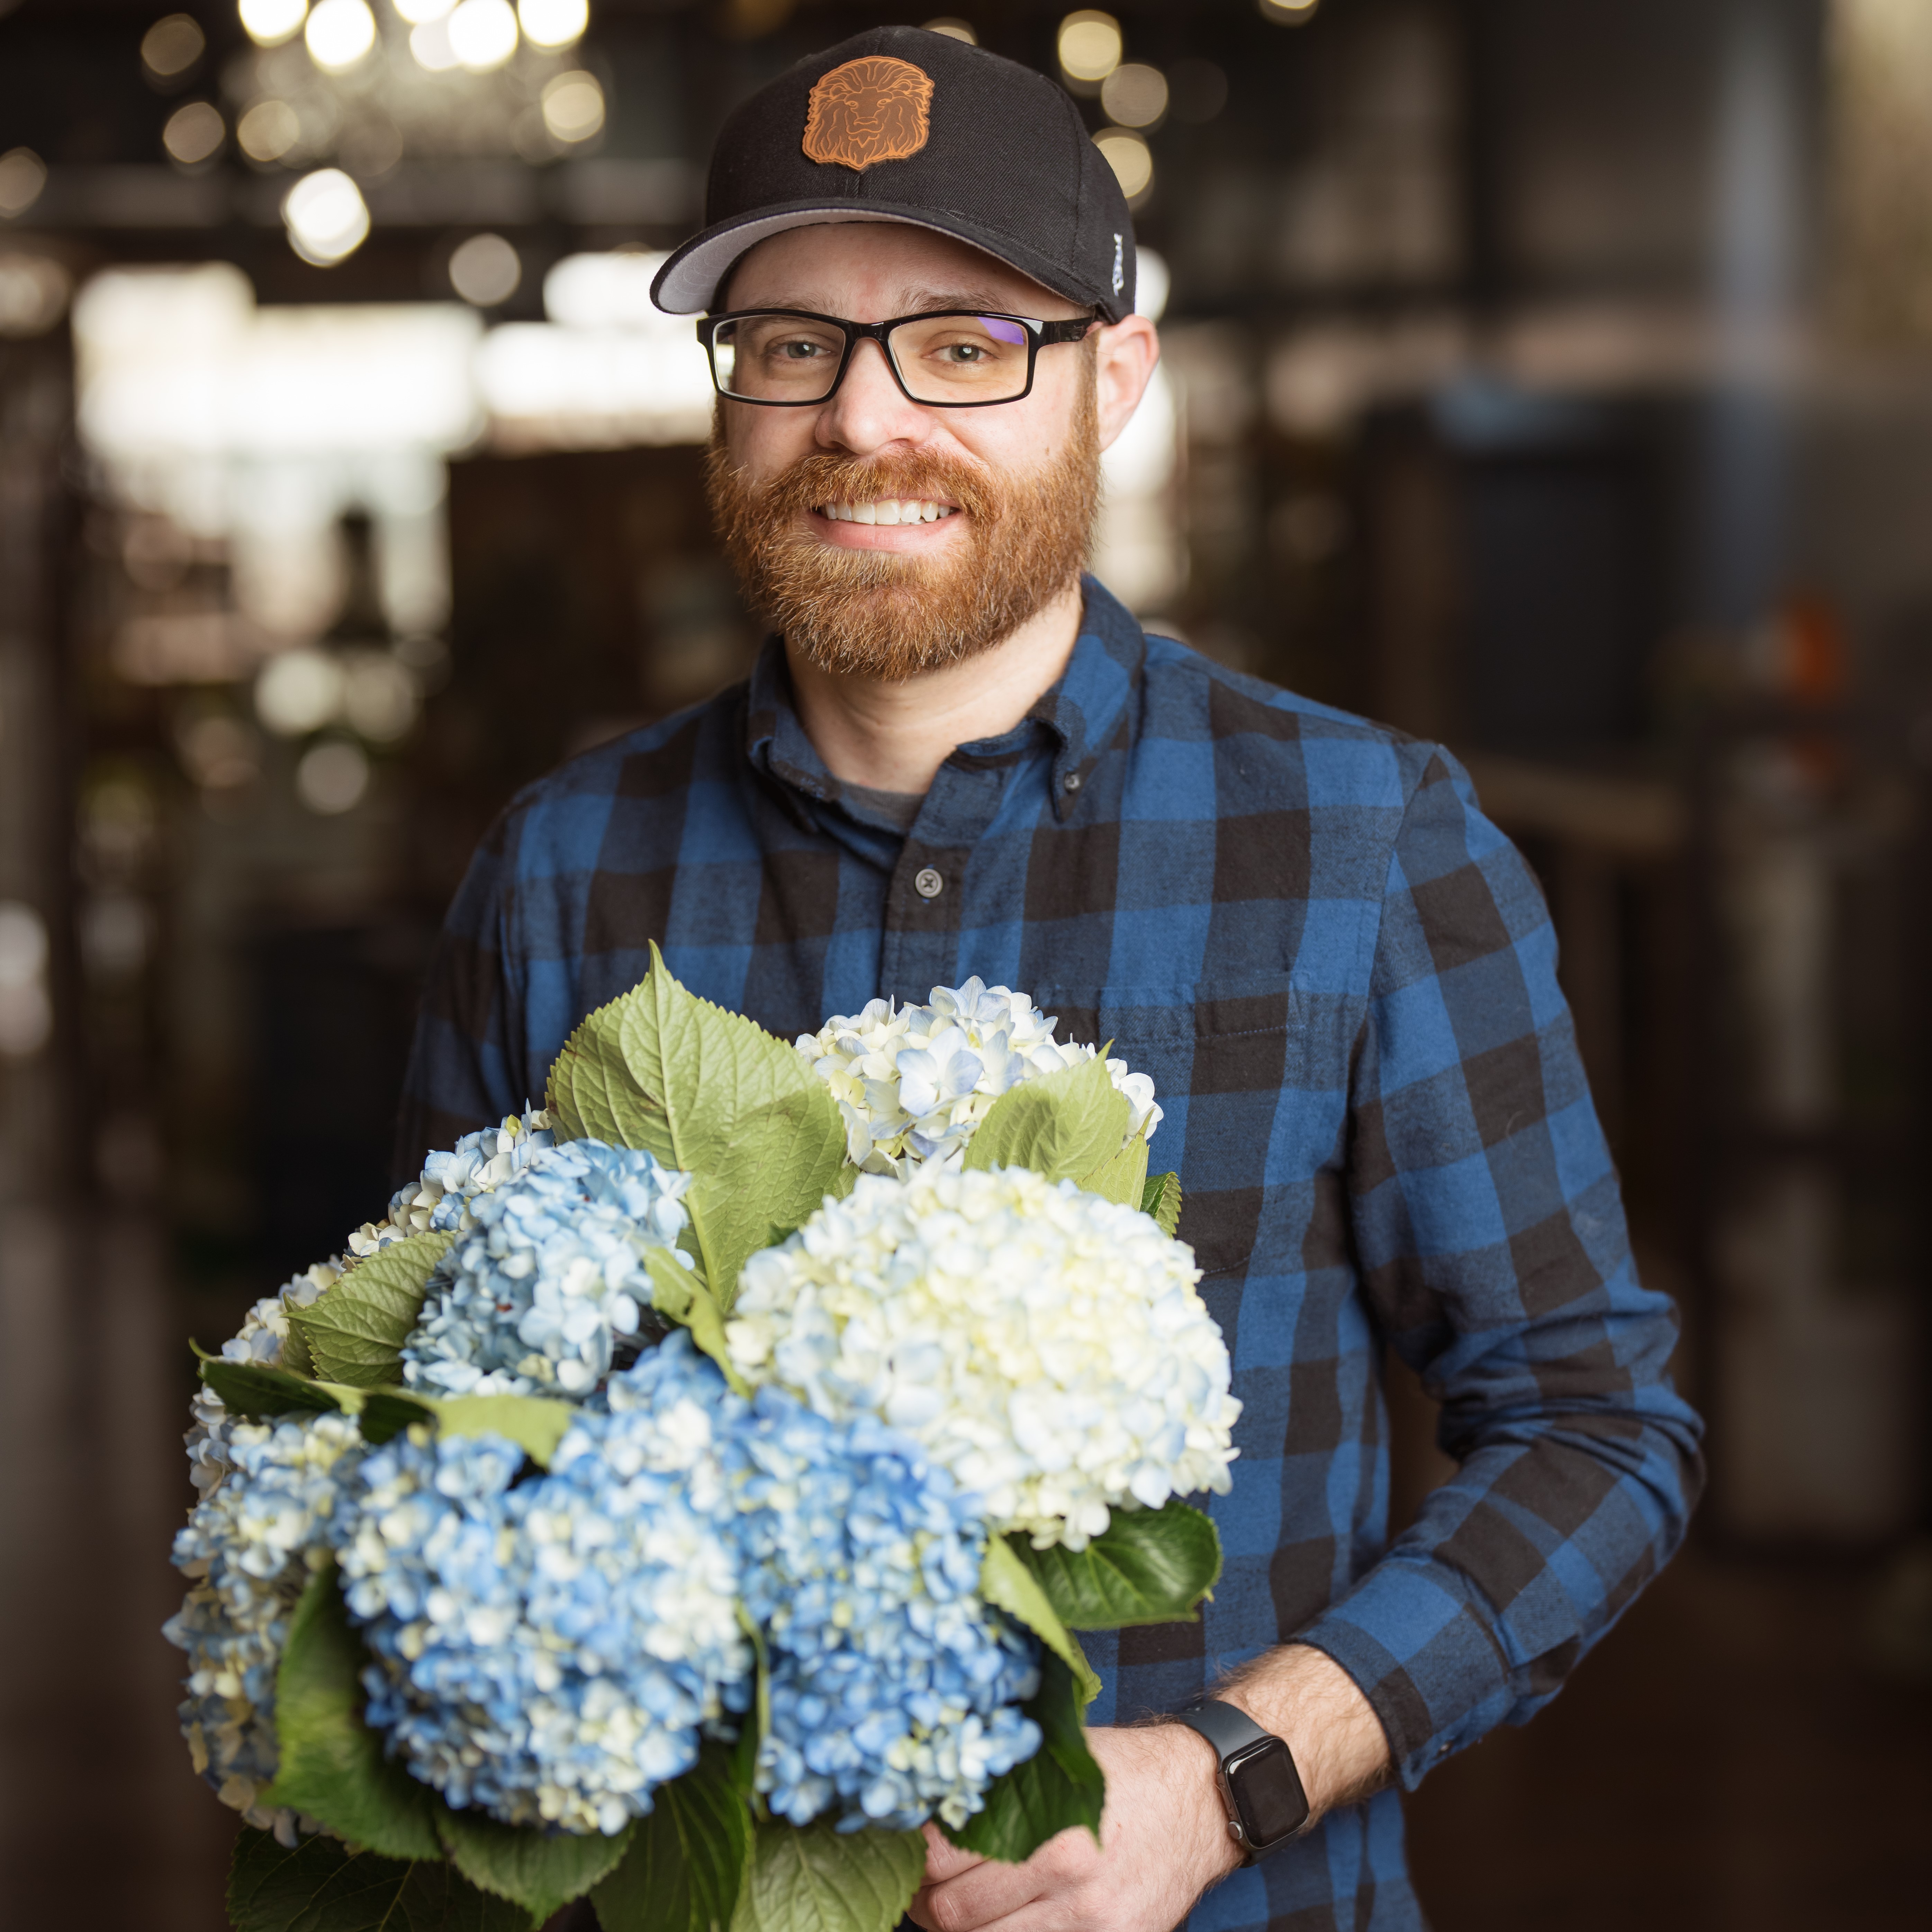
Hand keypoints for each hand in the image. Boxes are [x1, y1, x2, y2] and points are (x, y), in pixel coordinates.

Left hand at [908, 1724, 1237, 1931]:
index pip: (941, 1859)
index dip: (913, 1857)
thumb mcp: (1060, 1756)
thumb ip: (1000, 1778)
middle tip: (923, 1885)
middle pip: (954, 1915)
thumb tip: (930, 1787)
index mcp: (1049, 1828)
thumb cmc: (1123, 1770)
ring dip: (959, 1929)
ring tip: (956, 1906)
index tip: (909, 1846)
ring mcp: (1091, 1924)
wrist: (1199, 1800)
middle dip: (925, 1902)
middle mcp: (1069, 1881)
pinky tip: (1001, 1921)